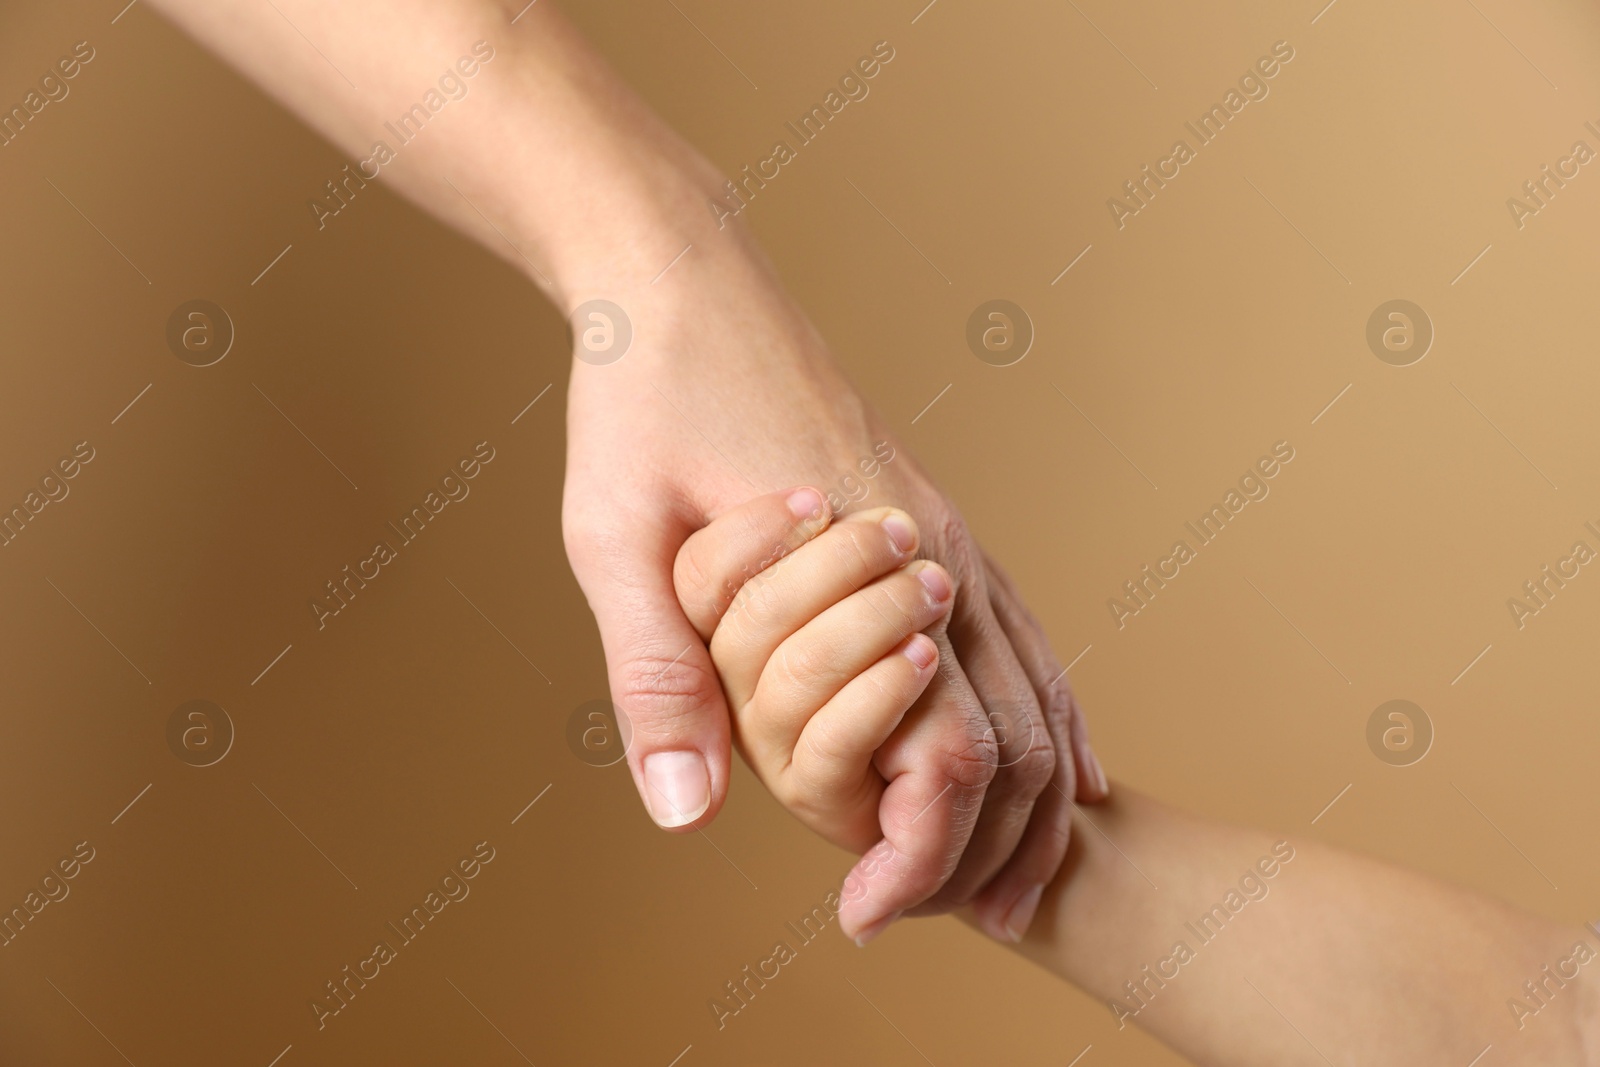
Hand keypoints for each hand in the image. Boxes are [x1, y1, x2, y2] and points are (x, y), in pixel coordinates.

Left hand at [561, 224, 1107, 942]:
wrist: (682, 273)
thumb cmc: (643, 396)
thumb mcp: (615, 538)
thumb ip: (656, 673)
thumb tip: (685, 812)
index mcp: (866, 562)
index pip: (942, 747)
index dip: (919, 851)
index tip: (869, 915)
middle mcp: (931, 545)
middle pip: (1019, 728)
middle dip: (1000, 842)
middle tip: (973, 922)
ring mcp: (943, 521)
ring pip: (1039, 679)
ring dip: (1040, 788)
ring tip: (1020, 877)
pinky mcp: (931, 506)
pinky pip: (1022, 625)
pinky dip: (1050, 708)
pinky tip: (1059, 751)